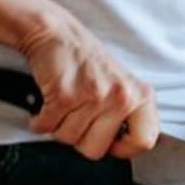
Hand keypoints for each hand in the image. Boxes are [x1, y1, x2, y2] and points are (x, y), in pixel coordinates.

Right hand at [18, 14, 157, 158]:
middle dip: (80, 139)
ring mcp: (94, 96)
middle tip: (79, 119)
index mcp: (140, 96)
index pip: (144, 141)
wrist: (58, 34)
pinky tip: (48, 106)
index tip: (112, 144)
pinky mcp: (65, 95)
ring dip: (59, 126)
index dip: (124, 149)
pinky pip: (48, 127)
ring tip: (65, 106)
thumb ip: (129, 116)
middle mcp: (121, 97)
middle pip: (96, 150)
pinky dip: (41, 121)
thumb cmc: (89, 62)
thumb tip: (123, 147)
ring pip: (69, 138)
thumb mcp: (123, 86)